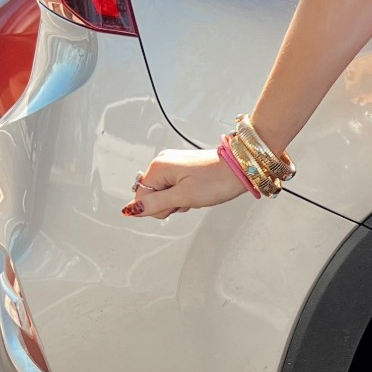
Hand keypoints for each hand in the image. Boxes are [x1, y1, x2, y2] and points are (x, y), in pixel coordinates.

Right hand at [121, 147, 252, 219]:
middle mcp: (163, 162)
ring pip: (165, 193)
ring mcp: (174, 164)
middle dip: (170, 203)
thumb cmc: (217, 179)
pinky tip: (198, 191)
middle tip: (188, 198)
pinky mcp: (184, 168)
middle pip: (152, 195)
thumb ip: (155, 204)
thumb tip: (131, 209)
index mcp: (158, 167)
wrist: (240, 168)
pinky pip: (176, 188)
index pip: (141, 197)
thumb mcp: (183, 197)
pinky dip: (185, 194)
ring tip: (196, 194)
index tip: (176, 203)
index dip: (158, 208)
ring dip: (179, 200)